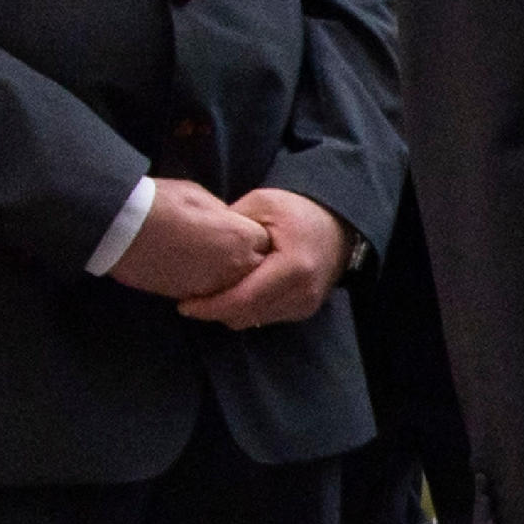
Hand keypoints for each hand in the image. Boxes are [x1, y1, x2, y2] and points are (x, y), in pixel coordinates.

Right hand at [110, 175, 270, 301]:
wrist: (123, 229)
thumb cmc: (161, 204)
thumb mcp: (200, 197)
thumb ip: (223, 214)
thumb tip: (229, 221)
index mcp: (242, 236)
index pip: (265, 242)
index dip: (253, 236)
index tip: (243, 232)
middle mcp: (235, 265)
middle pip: (257, 269)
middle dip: (249, 261)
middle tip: (229, 250)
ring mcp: (215, 285)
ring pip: (237, 288)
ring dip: (231, 279)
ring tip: (211, 264)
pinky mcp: (193, 297)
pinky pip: (212, 297)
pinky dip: (209, 289)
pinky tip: (196, 274)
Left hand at [177, 186, 352, 328]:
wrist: (338, 225)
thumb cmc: (298, 211)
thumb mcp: (262, 204)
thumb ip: (232, 224)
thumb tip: (200, 243)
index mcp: (293, 267)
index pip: (244, 299)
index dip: (211, 306)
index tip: (184, 305)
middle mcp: (302, 292)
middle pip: (247, 315)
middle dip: (216, 312)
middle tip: (191, 301)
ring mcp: (306, 304)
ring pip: (255, 320)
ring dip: (231, 312)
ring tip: (210, 297)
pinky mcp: (305, 309)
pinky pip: (268, 318)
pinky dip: (248, 310)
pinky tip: (235, 294)